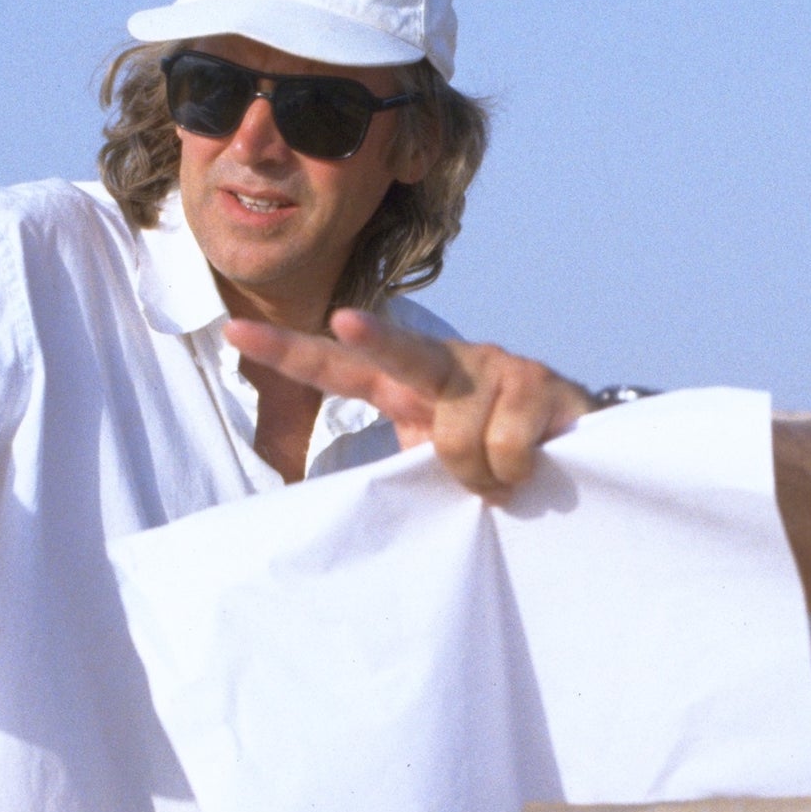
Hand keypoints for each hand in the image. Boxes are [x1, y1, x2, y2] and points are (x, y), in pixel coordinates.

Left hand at [223, 310, 591, 498]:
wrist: (577, 448)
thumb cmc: (493, 460)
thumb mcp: (437, 465)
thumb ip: (408, 464)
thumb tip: (386, 490)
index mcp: (407, 385)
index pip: (338, 367)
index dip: (287, 351)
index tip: (233, 333)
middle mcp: (446, 363)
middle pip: (400, 353)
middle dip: (373, 338)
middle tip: (348, 321)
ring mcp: (494, 366)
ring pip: (459, 434)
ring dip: (478, 477)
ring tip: (500, 479)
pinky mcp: (539, 381)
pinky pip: (506, 445)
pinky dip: (512, 474)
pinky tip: (531, 464)